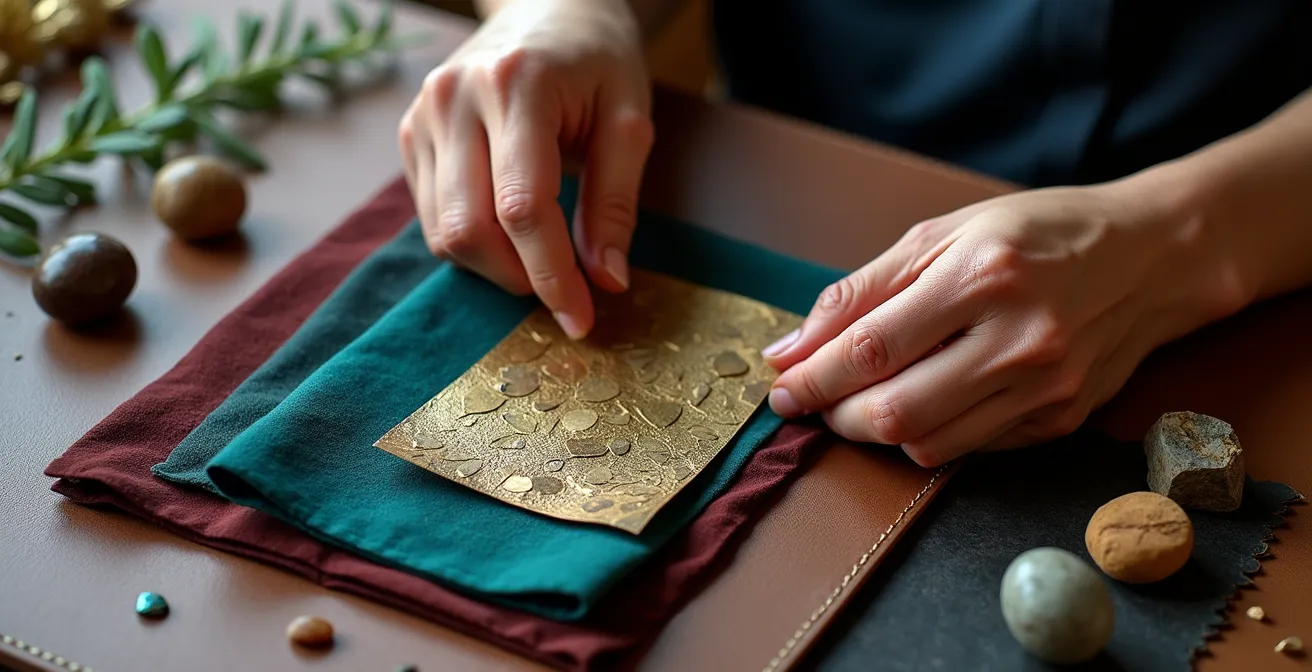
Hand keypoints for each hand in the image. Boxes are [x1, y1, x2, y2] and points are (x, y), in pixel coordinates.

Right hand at [399, 0, 654, 338]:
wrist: (544, 4)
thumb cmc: (597, 58)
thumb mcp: (629, 118)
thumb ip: (616, 201)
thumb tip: (606, 281)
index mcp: (516, 86)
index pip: (523, 208)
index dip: (551, 275)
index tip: (580, 320)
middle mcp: (455, 99)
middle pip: (469, 229)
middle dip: (519, 279)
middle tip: (565, 292)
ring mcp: (423, 116)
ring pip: (443, 233)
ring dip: (494, 268)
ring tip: (542, 259)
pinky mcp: (410, 135)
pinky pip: (432, 217)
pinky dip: (472, 244)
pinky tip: (510, 234)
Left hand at [761, 181, 1246, 466]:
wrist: (1151, 256)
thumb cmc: (1036, 235)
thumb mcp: (943, 235)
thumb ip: (859, 292)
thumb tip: (790, 349)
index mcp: (982, 276)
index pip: (871, 349)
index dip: (813, 378)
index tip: (780, 390)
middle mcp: (1019, 339)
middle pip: (895, 412)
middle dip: (836, 416)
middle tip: (815, 402)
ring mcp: (1047, 388)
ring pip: (928, 445)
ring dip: (876, 433)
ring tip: (862, 403)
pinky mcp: (1061, 420)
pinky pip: (970, 450)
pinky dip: (928, 437)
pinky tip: (923, 403)